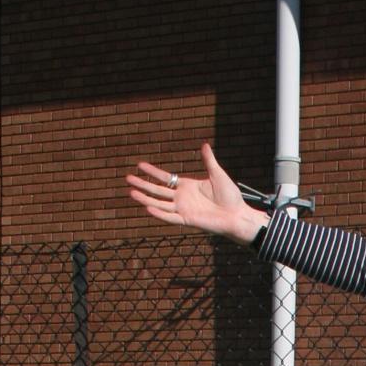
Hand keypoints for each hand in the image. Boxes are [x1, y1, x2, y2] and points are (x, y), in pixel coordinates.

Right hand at [125, 143, 266, 243]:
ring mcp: (184, 209)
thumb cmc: (231, 197)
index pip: (165, 178)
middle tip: (127, 179)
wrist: (238, 215)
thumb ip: (209, 161)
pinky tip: (148, 207)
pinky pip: (170, 217)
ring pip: (159, 203)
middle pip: (158, 190)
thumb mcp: (218, 175)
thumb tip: (204, 145)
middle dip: (143, 184)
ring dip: (145, 198)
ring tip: (131, 193)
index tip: (139, 165)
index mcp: (188, 186)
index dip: (152, 172)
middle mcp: (182, 198)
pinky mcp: (188, 220)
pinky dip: (159, 213)